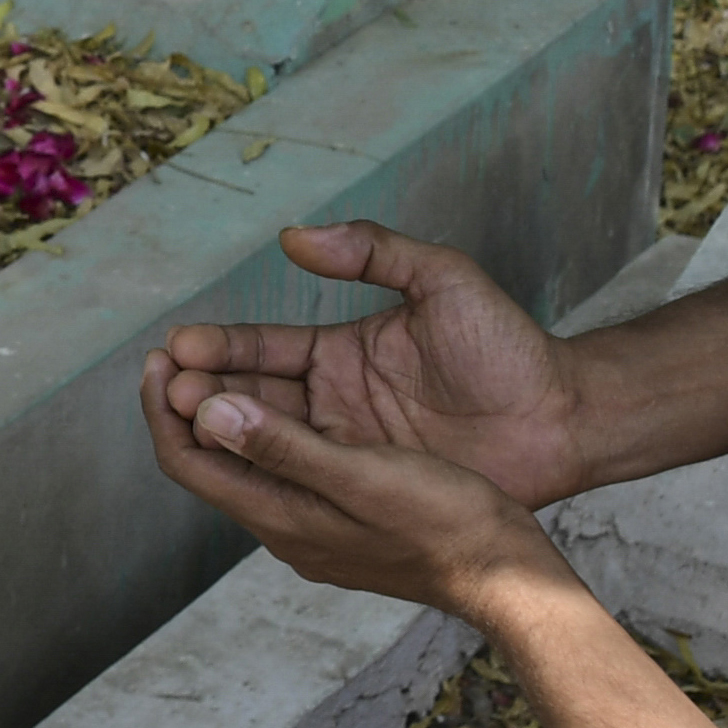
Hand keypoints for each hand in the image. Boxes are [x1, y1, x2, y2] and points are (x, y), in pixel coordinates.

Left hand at [144, 328, 570, 621]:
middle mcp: (287, 526)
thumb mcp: (362, 475)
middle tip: (178, 350)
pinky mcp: (343, 515)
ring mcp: (315, 526)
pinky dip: (268, 424)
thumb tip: (208, 410)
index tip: (159, 356)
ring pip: (250, 459)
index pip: (189, 462)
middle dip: (190, 402)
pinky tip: (283, 396)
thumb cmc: (444, 521)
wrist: (504, 570)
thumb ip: (283, 445)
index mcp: (281, 517)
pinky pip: (285, 464)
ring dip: (228, 410)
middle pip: (214, 459)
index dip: (165, 408)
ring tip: (216, 360)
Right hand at [152, 221, 591, 508]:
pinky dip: (262, 480)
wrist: (562, 418)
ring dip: (219, 437)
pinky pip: (302, 485)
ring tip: (180, 426)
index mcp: (338, 354)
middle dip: (199, 393)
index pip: (260, 350)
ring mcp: (346, 450)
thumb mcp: (443, 280)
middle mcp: (331, 403)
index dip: (218, 349)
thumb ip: (373, 252)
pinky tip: (232, 475)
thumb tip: (294, 237)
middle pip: (246, 399)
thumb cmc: (508, 347)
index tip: (180, 348)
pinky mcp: (367, 490)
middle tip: (165, 389)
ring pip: (263, 445)